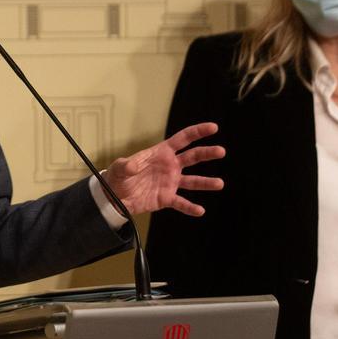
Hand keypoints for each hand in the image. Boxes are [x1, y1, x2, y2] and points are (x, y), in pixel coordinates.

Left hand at [101, 122, 223, 217]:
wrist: (116, 197)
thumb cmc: (119, 176)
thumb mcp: (119, 167)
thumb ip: (127, 165)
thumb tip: (132, 167)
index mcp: (162, 152)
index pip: (183, 139)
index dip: (198, 132)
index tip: (213, 128)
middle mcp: (170, 166)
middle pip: (193, 157)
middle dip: (207, 153)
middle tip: (221, 151)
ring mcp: (170, 182)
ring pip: (193, 181)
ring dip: (206, 182)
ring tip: (219, 183)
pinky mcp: (167, 198)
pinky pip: (181, 203)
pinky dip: (190, 207)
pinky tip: (200, 210)